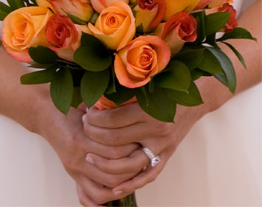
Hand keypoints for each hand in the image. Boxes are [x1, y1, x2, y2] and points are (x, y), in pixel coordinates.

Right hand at [39, 102, 139, 204]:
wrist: (46, 116)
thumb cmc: (69, 110)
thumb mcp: (87, 109)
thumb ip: (106, 116)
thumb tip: (130, 115)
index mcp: (82, 138)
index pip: (114, 151)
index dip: (132, 149)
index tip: (141, 142)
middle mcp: (77, 157)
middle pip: (112, 173)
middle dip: (131, 169)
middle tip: (143, 159)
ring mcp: (74, 169)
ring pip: (104, 188)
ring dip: (122, 184)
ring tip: (134, 173)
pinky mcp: (72, 174)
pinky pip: (88, 196)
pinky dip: (103, 201)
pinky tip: (116, 194)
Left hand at [83, 102, 204, 194]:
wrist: (193, 100)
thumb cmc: (166, 91)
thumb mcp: (145, 89)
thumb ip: (122, 95)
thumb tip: (92, 100)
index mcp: (149, 111)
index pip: (113, 119)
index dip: (95, 118)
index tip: (86, 115)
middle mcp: (156, 131)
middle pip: (116, 140)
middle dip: (94, 135)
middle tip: (84, 129)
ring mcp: (162, 147)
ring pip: (128, 164)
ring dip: (104, 164)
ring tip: (89, 157)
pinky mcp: (166, 156)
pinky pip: (148, 175)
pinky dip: (130, 184)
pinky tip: (114, 187)